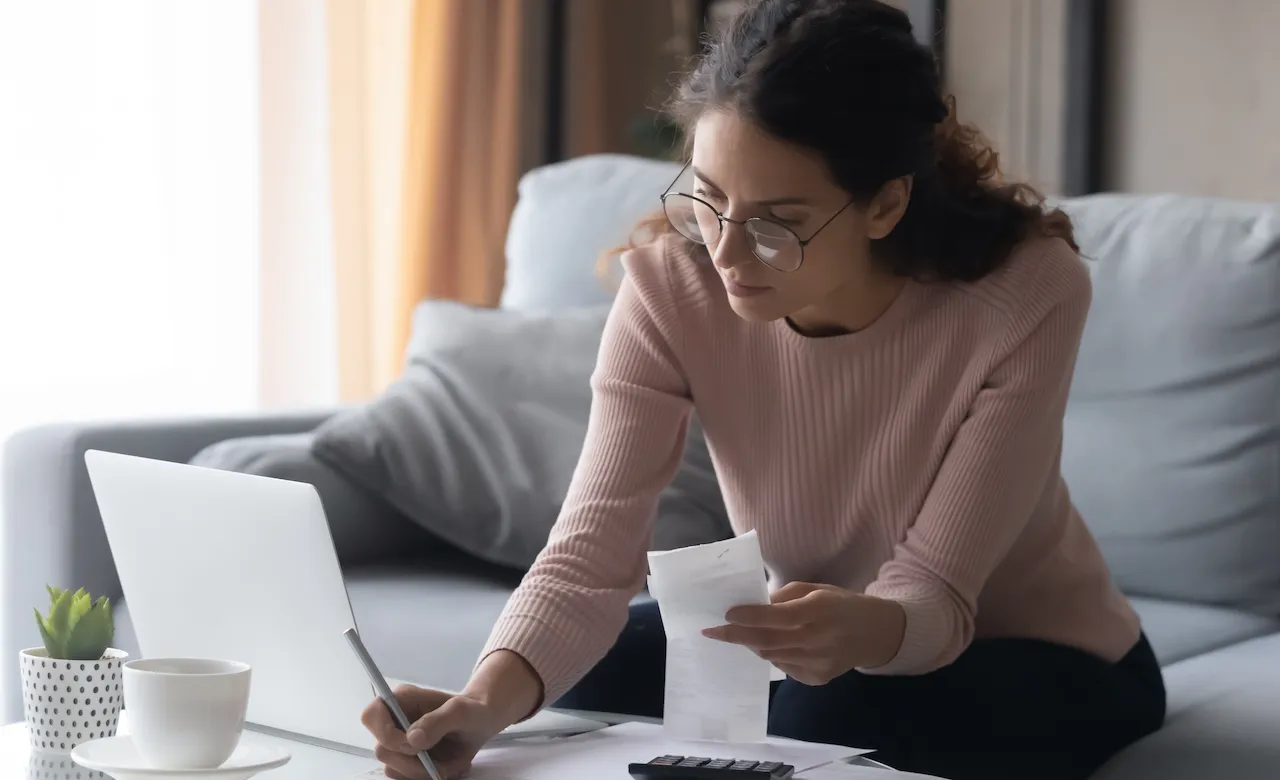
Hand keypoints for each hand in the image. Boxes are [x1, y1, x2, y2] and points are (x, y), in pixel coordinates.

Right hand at [362, 684, 506, 779]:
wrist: (481, 723)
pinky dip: (426, 777)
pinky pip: (405, 777)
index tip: (413, 746)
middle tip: (440, 765)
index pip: (371, 716)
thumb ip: (438, 721)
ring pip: (393, 768)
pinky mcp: (406, 759)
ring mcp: (398, 742)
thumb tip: (412, 738)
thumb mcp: (461, 712)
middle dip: (412, 763)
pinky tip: (448, 768)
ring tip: (451, 765)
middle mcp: (394, 721)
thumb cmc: (472, 710)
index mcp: (401, 700)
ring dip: (423, 773)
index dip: (385, 734)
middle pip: (383, 749)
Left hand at [701, 582, 905, 685]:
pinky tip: (772, 644)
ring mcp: (819, 663)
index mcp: (820, 610)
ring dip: (752, 645)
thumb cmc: (839, 604)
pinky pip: (784, 667)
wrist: (873, 634)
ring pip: (772, 656)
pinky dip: (772, 654)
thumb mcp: (815, 589)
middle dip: (736, 636)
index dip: (750, 617)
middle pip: (769, 641)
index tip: (726, 614)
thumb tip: (751, 605)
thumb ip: (784, 597)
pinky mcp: (817, 678)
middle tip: (711, 632)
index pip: (778, 616)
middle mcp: (819, 639)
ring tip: (740, 634)